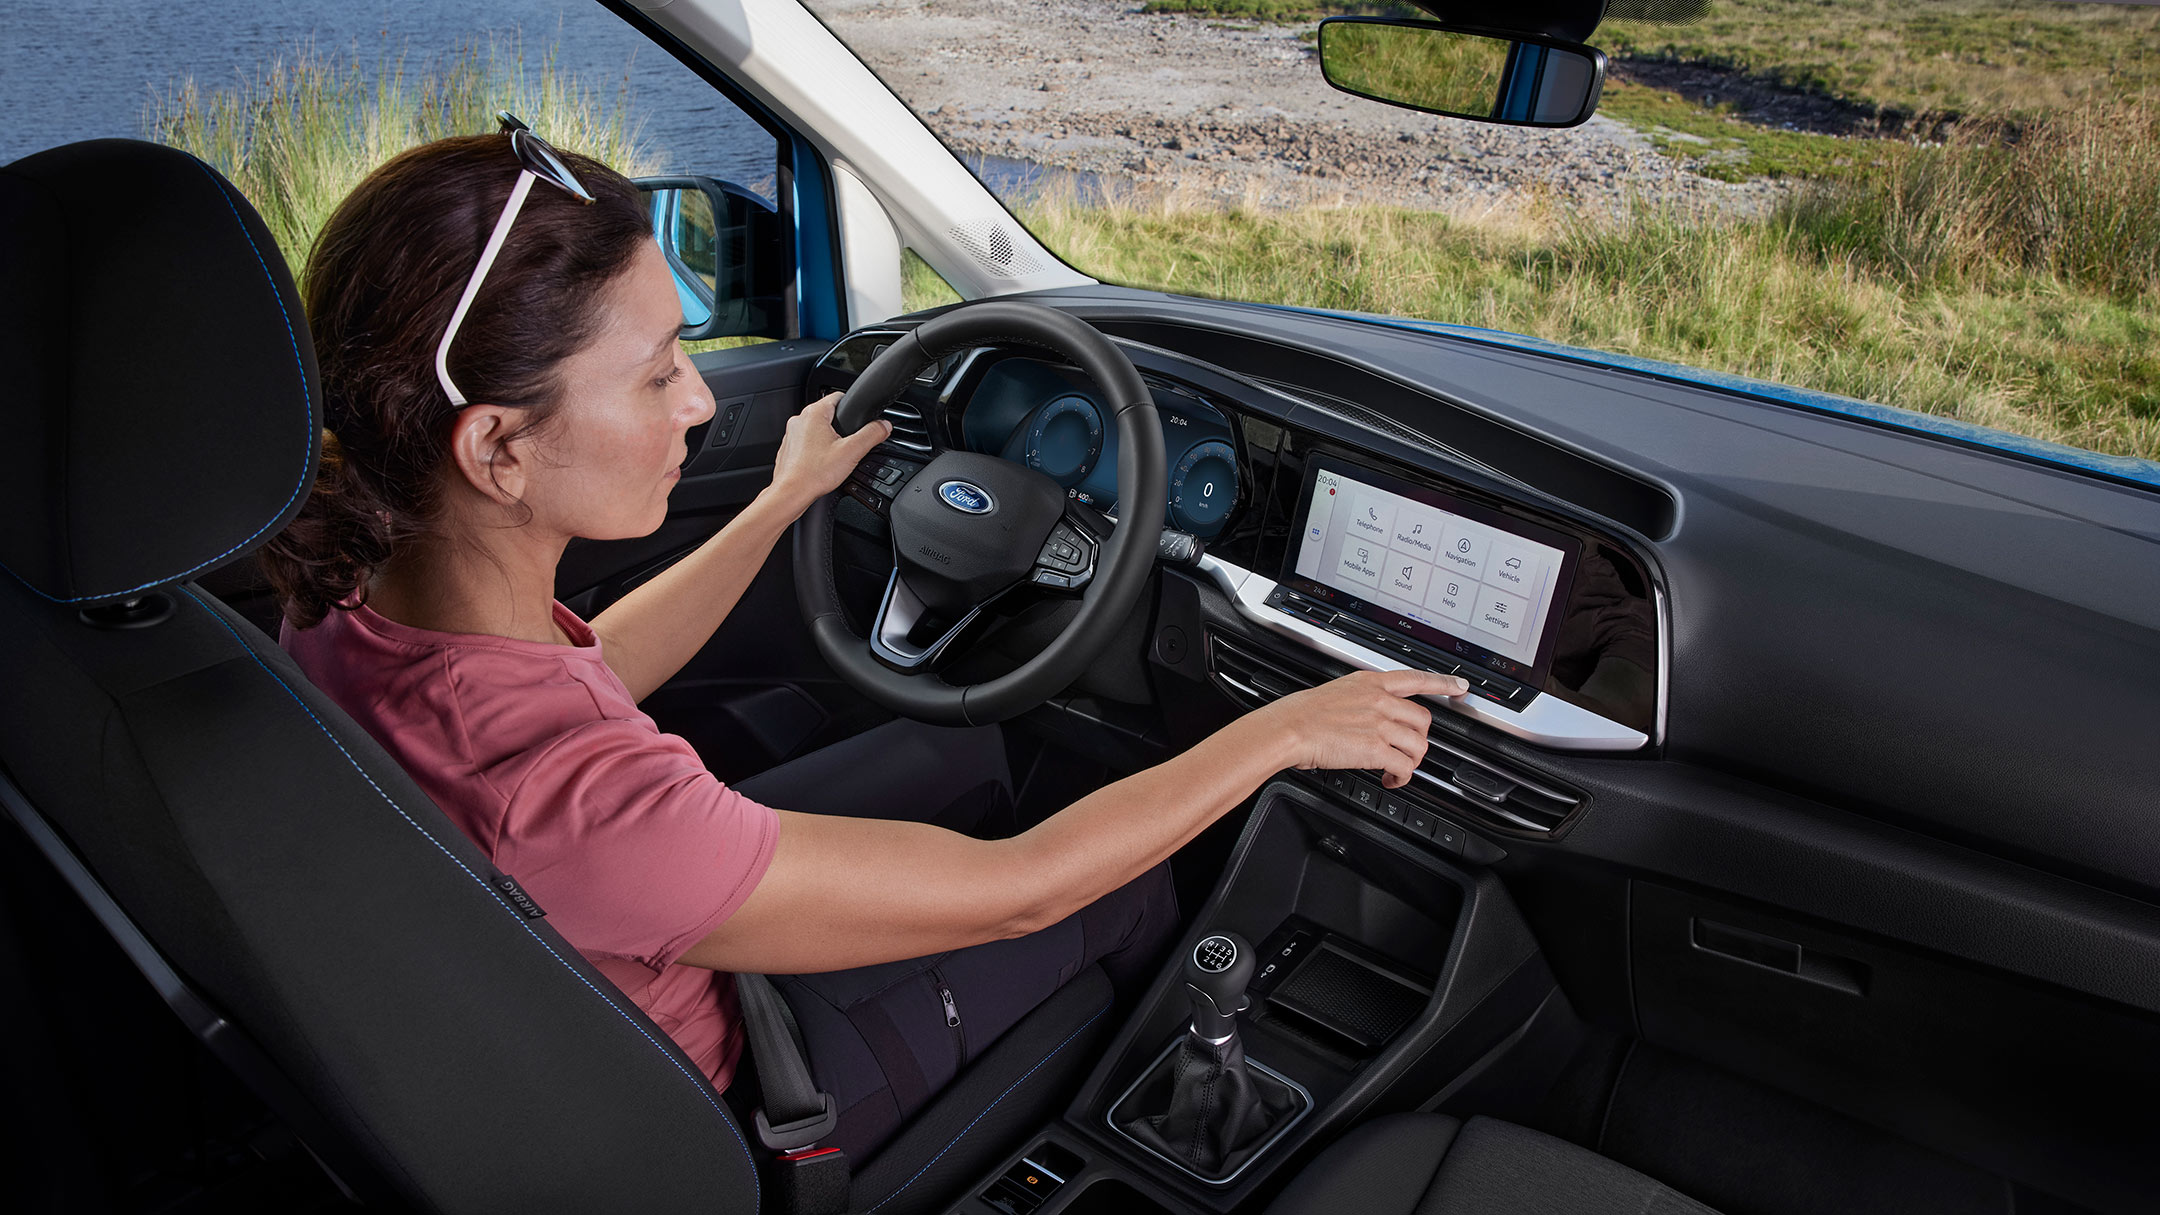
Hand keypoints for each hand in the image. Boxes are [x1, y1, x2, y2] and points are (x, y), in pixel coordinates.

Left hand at [768, 392, 892, 515]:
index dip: (852, 405)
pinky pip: (806, 443)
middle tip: (849, 444)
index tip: (859, 416)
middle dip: (841, 427)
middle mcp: (799, 420)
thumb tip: (884, 425)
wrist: (791, 493)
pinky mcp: (789, 448)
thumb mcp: (852, 452)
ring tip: (836, 456)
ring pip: (817, 429)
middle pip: (828, 414)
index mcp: (814, 413)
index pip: (838, 396)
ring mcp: (792, 434)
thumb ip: (871, 435)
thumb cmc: (814, 473)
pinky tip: (823, 464)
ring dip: (828, 439)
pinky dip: (816, 450)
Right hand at [1261, 668, 1466, 788]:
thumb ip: (1358, 700)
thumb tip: (1367, 715)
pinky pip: (1404, 766)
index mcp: (1370, 683)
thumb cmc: (1302, 714)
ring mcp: (1380, 724)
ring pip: (1419, 745)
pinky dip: (1400, 778)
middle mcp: (1380, 701)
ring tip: (1397, 768)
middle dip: (1420, 738)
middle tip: (1408, 750)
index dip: (1443, 683)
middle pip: (1424, 719)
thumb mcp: (1336, 692)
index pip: (1416, 679)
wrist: (1289, 728)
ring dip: (1412, 761)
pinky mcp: (1376, 748)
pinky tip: (1389, 780)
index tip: (1459, 686)